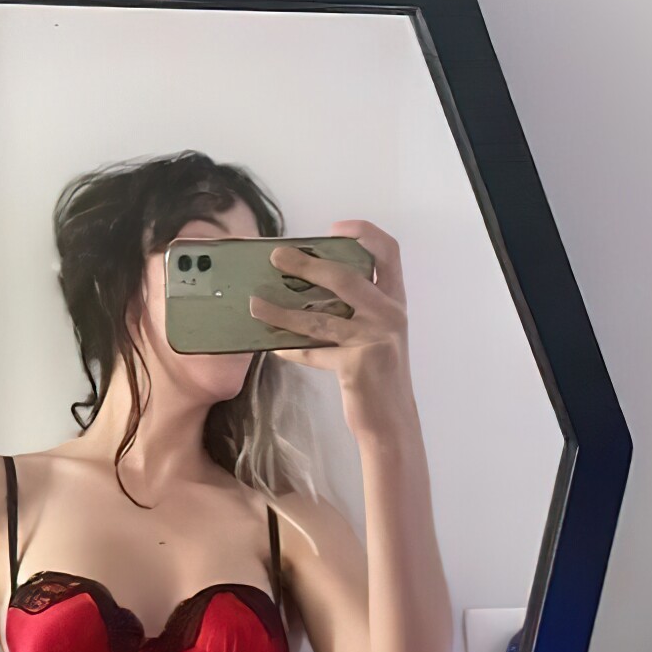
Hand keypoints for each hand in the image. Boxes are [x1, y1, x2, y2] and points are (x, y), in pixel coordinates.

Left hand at [248, 220, 412, 437]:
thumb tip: (307, 286)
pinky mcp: (357, 365)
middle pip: (346, 277)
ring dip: (282, 311)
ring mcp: (375, 339)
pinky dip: (290, 349)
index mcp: (395, 301)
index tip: (334, 230)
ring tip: (255, 304)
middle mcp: (390, 314)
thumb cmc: (379, 374)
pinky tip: (273, 345)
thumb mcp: (377, 333)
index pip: (389, 251)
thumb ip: (357, 309)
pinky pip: (314, 352)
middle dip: (307, 264)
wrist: (391, 421)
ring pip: (320, 318)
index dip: (364, 233)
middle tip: (277, 257)